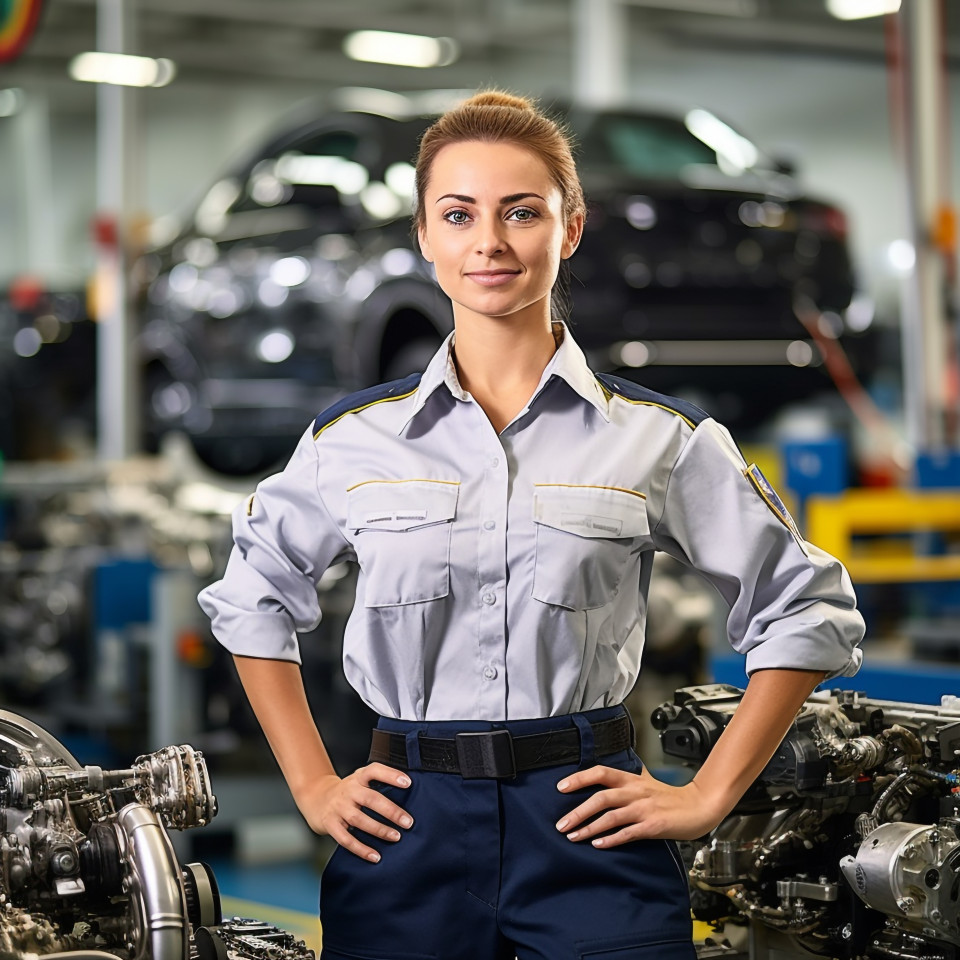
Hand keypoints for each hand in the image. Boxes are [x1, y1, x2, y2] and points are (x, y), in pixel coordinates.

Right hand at [294, 762, 412, 861]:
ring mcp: (338, 807)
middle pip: (371, 799)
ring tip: (396, 837)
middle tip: (408, 822)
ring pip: (359, 820)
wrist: (316, 798)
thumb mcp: (360, 780)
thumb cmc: (348, 791)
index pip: (375, 770)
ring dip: (379, 830)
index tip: (408, 782)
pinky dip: (361, 849)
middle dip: (391, 811)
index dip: (391, 775)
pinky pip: (346, 839)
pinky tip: (375, 856)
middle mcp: (348, 790)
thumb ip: (379, 783)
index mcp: (358, 777)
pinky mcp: (330, 824)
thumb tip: (410, 794)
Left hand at [555, 765, 723, 847]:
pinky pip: (628, 833)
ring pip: (610, 817)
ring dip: (589, 828)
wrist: (699, 806)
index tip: (561, 787)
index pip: (600, 772)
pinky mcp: (653, 825)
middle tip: (561, 824)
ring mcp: (644, 809)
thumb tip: (600, 783)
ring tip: (573, 837)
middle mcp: (635, 791)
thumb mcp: (645, 783)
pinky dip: (611, 839)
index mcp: (631, 779)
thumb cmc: (670, 797)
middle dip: (577, 812)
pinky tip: (598, 845)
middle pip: (600, 797)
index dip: (579, 778)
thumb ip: (625, 783)